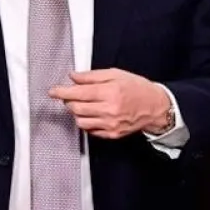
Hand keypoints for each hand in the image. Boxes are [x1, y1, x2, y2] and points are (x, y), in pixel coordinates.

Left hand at [48, 69, 171, 139]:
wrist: (155, 107)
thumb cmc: (137, 89)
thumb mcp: (116, 74)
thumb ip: (93, 76)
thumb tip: (74, 77)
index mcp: (110, 92)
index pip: (78, 93)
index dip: (62, 92)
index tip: (53, 91)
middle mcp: (109, 110)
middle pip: (76, 108)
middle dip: (69, 101)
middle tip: (71, 95)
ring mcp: (110, 124)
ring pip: (80, 121)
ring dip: (76, 113)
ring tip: (84, 105)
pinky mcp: (111, 134)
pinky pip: (90, 130)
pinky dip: (87, 122)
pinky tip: (93, 114)